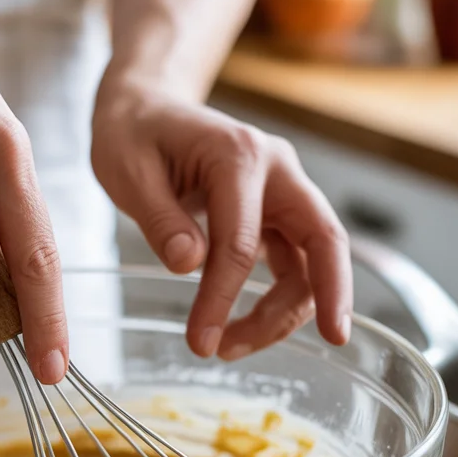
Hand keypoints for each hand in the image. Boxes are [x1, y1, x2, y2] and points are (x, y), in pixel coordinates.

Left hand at [91, 78, 352, 359]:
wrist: (143, 108)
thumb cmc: (133, 135)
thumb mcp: (128, 172)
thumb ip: (160, 219)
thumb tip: (189, 265)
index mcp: (239, 154)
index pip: (242, 240)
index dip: (222, 298)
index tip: (200, 342)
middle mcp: (275, 170)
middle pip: (322, 239)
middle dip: (328, 294)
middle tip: (329, 343)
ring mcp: (280, 192)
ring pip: (311, 260)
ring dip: (285, 311)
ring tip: (228, 348)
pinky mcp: (274, 214)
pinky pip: (292, 263)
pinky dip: (276, 301)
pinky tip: (240, 330)